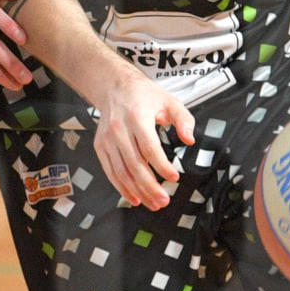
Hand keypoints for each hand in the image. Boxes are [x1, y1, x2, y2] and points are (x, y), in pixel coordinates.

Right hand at [94, 71, 194, 208]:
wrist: (114, 87)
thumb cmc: (143, 95)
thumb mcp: (169, 101)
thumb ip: (184, 120)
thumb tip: (189, 140)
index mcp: (137, 116)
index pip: (149, 147)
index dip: (161, 165)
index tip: (174, 178)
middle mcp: (119, 129)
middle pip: (134, 164)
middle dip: (150, 186)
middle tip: (164, 200)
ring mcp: (107, 139)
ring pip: (121, 172)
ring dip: (137, 191)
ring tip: (153, 203)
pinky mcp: (101, 146)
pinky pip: (110, 171)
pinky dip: (122, 187)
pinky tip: (135, 198)